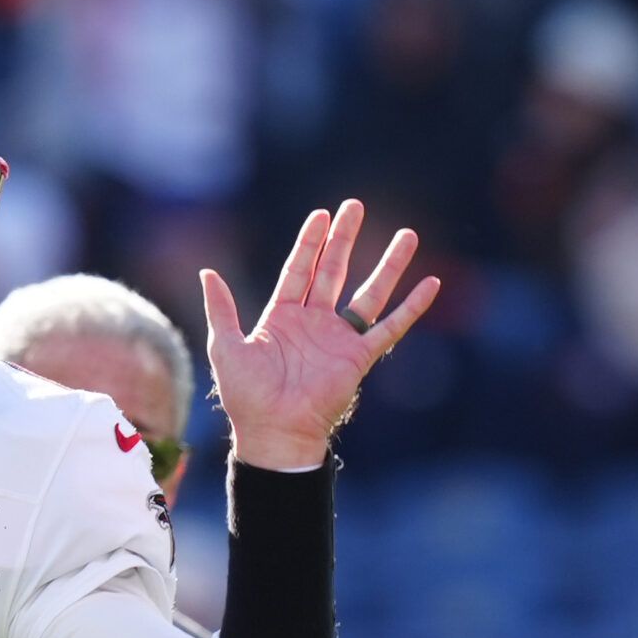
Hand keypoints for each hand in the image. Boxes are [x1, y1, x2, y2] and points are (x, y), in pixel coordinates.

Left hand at [200, 199, 439, 469]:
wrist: (272, 431)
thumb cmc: (246, 395)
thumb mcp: (226, 345)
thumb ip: (221, 308)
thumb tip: (207, 272)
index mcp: (281, 317)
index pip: (298, 270)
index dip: (309, 242)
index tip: (322, 214)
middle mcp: (313, 322)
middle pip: (332, 271)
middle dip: (343, 239)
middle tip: (355, 206)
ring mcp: (338, 338)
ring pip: (368, 292)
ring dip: (387, 265)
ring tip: (406, 235)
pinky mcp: (359, 357)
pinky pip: (390, 327)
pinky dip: (412, 307)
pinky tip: (430, 285)